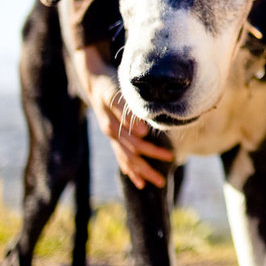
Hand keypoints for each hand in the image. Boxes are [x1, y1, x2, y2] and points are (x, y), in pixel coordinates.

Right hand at [74, 45, 172, 188]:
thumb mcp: (115, 95)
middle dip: (146, 169)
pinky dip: (126, 166)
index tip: (170, 157)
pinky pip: (119, 154)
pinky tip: (133, 176)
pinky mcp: (112, 134)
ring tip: (149, 184)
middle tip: (162, 182)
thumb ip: (126, 113)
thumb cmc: (108, 85)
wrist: (94, 80)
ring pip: (124, 158)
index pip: (136, 146)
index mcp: (113, 127)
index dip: (153, 152)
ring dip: (137, 172)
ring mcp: (111, 136)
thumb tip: (142, 132)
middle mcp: (111, 134)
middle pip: (130, 157)